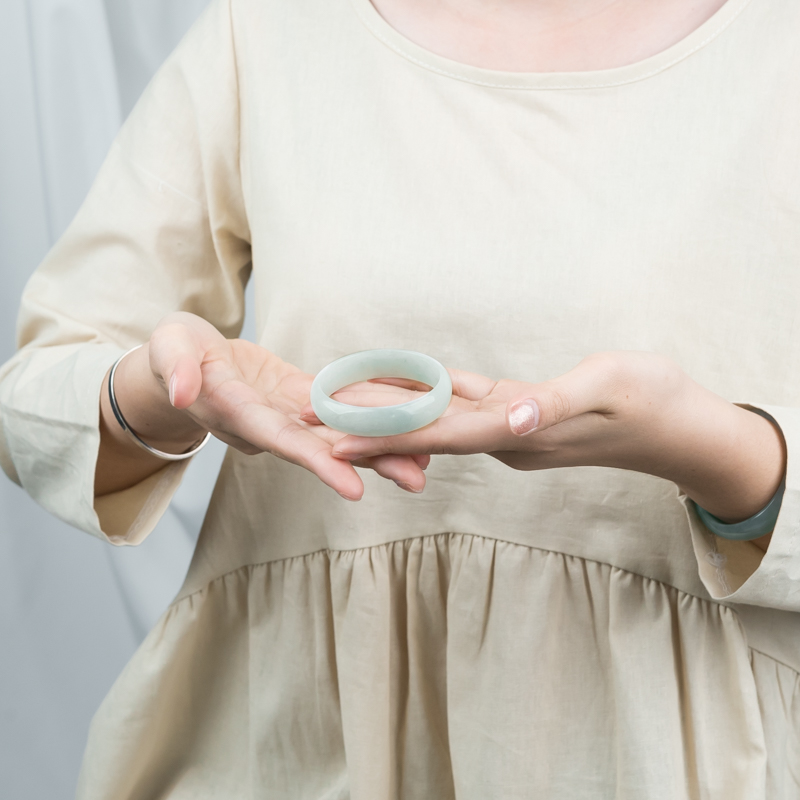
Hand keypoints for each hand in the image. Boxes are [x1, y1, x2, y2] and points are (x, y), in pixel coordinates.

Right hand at [98, 312, 428, 498]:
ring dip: (381, 447)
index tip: (354, 486)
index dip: (317, 462)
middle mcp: (271, 425)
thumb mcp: (166, 350)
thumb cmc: (172, 354)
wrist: (186, 362)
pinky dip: (371, 414)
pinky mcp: (302, 398)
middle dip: (369, 463)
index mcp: (239, 415)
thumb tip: (186, 392)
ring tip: (426, 462)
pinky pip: (341, 407)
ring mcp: (290, 415)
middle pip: (323, 449)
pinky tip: (407, 419)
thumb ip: (176, 369)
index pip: (282, 442)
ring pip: (339, 434)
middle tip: (417, 479)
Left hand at [318, 351, 785, 530]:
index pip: (436, 436)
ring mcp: (511, 429)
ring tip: (336, 411)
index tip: (331, 446)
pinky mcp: (521, 415)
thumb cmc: (653, 401)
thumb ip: (559, 402)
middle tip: (306, 429)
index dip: (382, 439)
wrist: (679, 426)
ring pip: (437, 418)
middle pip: (422, 434)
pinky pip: (463, 404)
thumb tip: (515, 419)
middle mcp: (505, 437)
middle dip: (364, 433)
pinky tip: (404, 388)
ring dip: (388, 416)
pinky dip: (429, 396)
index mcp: (518, 431)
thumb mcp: (613, 387)